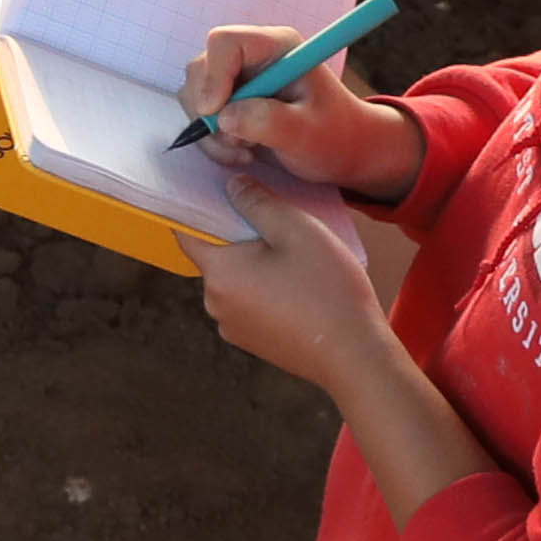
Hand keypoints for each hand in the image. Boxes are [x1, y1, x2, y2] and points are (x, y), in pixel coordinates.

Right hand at [186, 20, 420, 206]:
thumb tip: (223, 117)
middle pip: (201, 69)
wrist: (343, 150)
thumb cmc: (334, 136)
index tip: (216, 113)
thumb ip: (267, 121)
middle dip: (209, 111)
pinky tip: (243, 151)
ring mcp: (238, 77)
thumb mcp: (307, 133)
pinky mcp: (230, 99)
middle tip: (238, 142)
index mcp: (276, 47)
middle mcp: (252, 56)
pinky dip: (213, 140)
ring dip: (211, 132)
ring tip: (247, 151)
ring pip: (195, 95)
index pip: (225, 43)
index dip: (213, 75)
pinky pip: (200, 115)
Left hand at [187, 161, 403, 394]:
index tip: (216, 187)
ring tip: (293, 255)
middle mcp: (215, 303)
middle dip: (238, 235)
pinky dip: (265, 288)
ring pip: (235, 279)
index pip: (186, 232)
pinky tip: (297, 285)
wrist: (353, 355)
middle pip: (215, 255)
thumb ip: (258, 202)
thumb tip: (231, 185)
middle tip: (275, 220)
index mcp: (219, 273)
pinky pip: (250, 302)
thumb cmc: (327, 289)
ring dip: (255, 263)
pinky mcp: (253, 341)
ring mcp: (232, 326)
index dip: (197, 206)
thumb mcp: (297, 230)